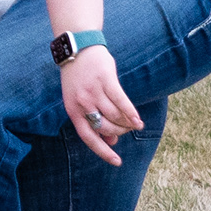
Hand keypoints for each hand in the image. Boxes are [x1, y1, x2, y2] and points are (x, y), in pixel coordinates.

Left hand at [58, 47, 142, 166]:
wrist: (77, 48)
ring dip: (127, 123)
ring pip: (115, 116)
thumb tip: (111, 143)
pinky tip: (138, 121)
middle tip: (126, 130)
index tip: (117, 162)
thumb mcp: (79, 100)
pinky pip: (122, 101)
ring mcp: (94, 91)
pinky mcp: (106, 80)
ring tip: (134, 125)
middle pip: (105, 127)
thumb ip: (93, 120)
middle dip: (119, 133)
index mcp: (72, 110)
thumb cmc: (79, 77)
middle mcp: (82, 103)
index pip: (88, 137)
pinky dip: (131, 113)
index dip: (103, 151)